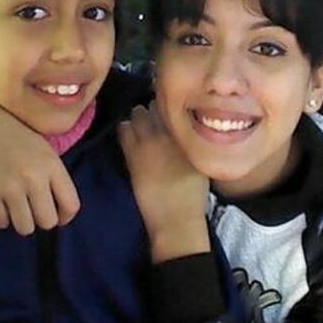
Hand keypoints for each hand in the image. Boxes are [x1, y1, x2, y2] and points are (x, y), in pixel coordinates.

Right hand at [0, 87, 80, 234]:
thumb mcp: (43, 148)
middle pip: (47, 222)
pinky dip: (1, 216)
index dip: (65, 215)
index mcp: (51, 165)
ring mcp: (9, 188)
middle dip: (41, 218)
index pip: (71, 206)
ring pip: (25, 228)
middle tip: (32, 207)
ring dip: (21, 220)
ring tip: (15, 205)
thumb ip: (52, 177)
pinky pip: (1, 223)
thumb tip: (57, 212)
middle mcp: (33, 178)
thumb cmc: (14, 132)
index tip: (57, 213)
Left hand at [118, 104, 209, 262]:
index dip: (170, 106)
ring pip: (137, 112)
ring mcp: (149, 141)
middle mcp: (170, 133)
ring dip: (138, 117)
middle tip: (153, 120)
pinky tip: (130, 137)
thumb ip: (190, 139)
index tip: (168, 110)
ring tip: (141, 128)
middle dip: (153, 110)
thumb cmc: (192, 194)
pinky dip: (125, 129)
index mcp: (190, 135)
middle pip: (155, 104)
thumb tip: (182, 125)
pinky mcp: (132, 153)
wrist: (176, 219)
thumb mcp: (200, 160)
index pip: (176, 105)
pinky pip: (123, 128)